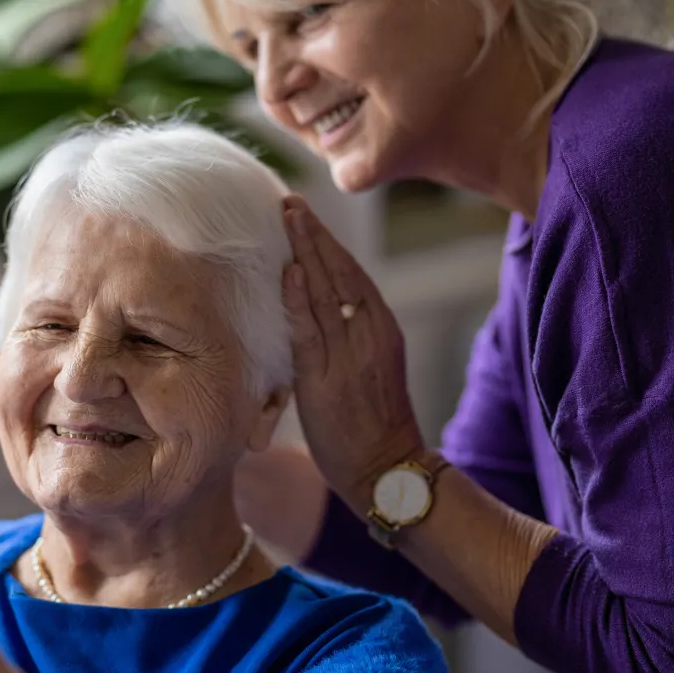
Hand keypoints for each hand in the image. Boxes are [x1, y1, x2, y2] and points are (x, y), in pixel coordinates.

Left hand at [280, 197, 426, 506]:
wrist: (388, 470)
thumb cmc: (373, 426)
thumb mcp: (366, 370)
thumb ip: (345, 339)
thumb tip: (311, 312)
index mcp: (382, 329)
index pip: (352, 274)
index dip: (326, 243)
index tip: (304, 215)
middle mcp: (370, 334)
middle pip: (340, 272)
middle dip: (312, 235)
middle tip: (289, 202)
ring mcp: (351, 356)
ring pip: (326, 292)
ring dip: (303, 252)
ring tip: (285, 218)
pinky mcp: (328, 379)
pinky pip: (312, 332)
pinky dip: (301, 299)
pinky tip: (290, 270)